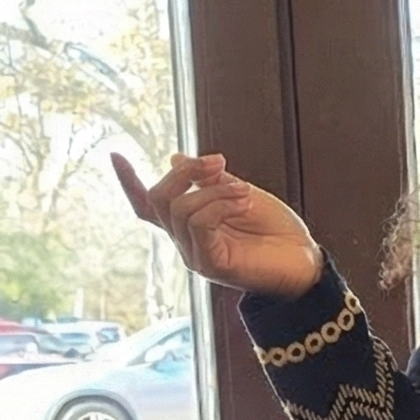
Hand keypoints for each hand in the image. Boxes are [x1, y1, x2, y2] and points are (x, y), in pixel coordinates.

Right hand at [112, 150, 324, 298]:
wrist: (306, 260)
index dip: (128, 183)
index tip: (113, 154)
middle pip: (159, 198)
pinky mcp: (211, 264)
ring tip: (246, 193)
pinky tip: (245, 203)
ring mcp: (196, 255)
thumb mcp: (239, 193)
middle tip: (220, 163)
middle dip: (187, 172)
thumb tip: (175, 157)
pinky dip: (221, 203)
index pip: (148, 206)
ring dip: (215, 189)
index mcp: (190, 225)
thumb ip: (208, 181)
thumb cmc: (277, 231)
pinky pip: (200, 222)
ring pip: (181, 207)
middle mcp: (186, 242)